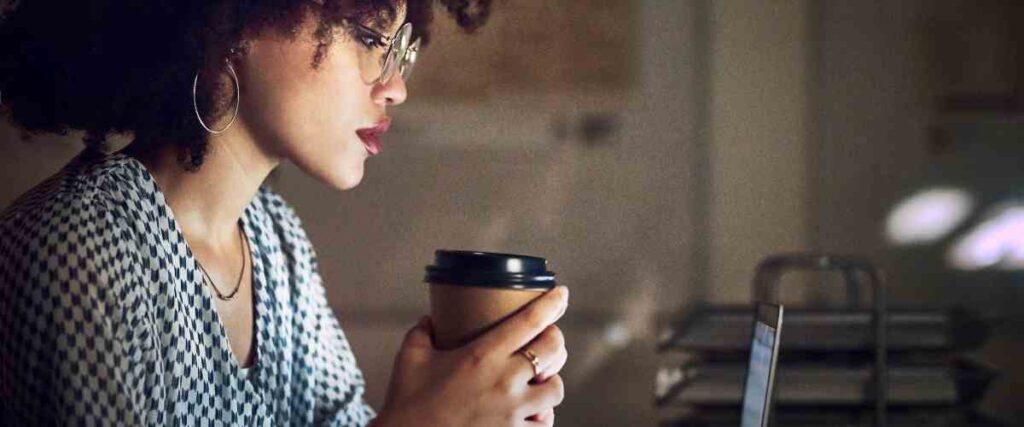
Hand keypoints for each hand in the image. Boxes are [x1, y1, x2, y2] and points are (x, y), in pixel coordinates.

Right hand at [373, 286, 569, 426]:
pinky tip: (532, 413)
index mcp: (483, 356)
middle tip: (548, 339)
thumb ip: (422, 334)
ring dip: (551, 382)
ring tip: (540, 381)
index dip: (552, 304)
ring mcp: (513, 412)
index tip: (561, 294)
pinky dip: (542, 416)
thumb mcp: (410, 360)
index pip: (530, 321)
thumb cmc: (409, 406)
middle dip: (555, 341)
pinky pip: (544, 424)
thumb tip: (429, 321)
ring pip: (555, 390)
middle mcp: (505, 381)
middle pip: (553, 350)